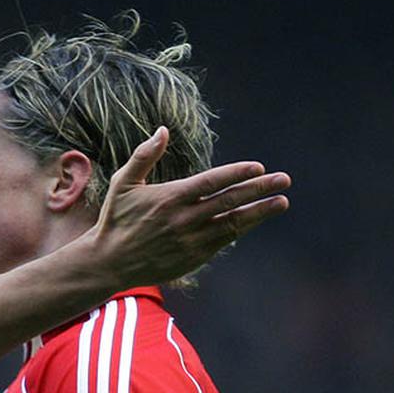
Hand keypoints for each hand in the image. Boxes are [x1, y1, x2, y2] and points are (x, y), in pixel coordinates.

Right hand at [92, 127, 290, 286]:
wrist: (109, 262)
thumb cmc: (116, 218)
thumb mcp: (123, 183)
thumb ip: (144, 156)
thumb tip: (163, 130)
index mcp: (169, 197)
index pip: (211, 182)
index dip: (236, 174)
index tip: (258, 167)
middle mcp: (184, 219)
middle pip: (230, 201)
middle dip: (260, 189)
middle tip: (284, 180)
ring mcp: (191, 240)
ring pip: (233, 223)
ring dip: (259, 212)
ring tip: (282, 201)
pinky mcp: (194, 257)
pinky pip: (224, 240)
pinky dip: (240, 228)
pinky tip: (254, 218)